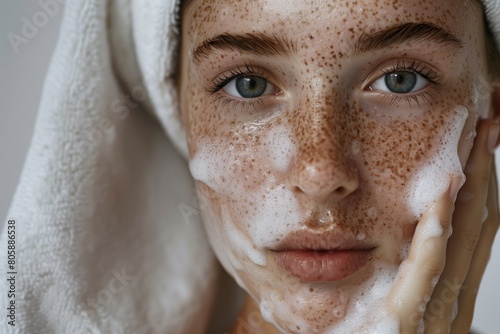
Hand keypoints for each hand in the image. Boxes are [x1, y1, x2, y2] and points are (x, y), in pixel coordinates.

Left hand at [389, 120, 499, 333]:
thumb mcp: (398, 306)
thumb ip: (414, 276)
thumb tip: (421, 235)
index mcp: (449, 293)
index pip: (473, 228)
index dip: (483, 184)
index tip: (481, 143)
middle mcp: (451, 299)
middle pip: (477, 226)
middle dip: (486, 175)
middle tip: (489, 127)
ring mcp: (433, 312)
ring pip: (461, 243)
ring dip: (470, 192)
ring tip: (473, 147)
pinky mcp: (405, 323)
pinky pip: (424, 274)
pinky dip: (435, 236)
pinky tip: (439, 200)